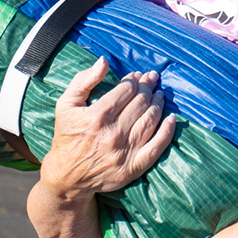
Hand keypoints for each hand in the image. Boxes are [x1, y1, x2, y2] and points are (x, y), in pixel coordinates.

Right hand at [39, 58, 175, 200]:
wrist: (67, 176)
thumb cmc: (67, 136)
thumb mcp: (65, 105)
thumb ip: (83, 80)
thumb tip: (104, 61)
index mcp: (96, 116)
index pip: (126, 90)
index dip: (134, 80)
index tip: (137, 75)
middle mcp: (112, 133)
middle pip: (140, 103)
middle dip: (148, 87)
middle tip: (152, 80)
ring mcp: (124, 151)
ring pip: (150, 120)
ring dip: (158, 103)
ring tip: (160, 94)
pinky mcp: (133, 167)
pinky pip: (156, 147)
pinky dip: (167, 131)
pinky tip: (172, 118)